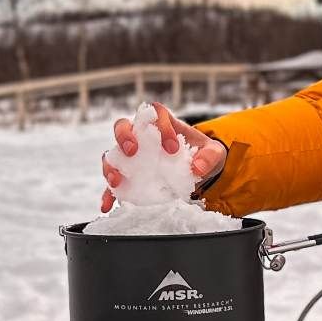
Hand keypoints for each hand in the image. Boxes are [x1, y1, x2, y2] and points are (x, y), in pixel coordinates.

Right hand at [100, 102, 227, 212]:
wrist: (200, 171)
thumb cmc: (203, 155)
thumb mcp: (214, 153)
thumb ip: (209, 156)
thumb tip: (198, 168)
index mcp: (164, 124)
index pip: (156, 114)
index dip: (161, 126)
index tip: (172, 147)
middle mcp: (143, 136)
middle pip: (123, 126)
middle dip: (124, 136)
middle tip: (132, 150)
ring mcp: (132, 156)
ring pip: (112, 154)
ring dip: (110, 165)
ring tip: (116, 180)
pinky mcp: (129, 176)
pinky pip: (113, 184)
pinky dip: (109, 194)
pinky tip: (107, 205)